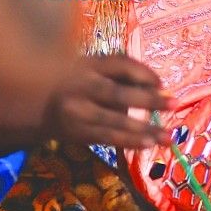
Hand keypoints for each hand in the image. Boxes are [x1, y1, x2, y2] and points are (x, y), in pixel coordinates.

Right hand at [40, 53, 169, 149]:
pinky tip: (147, 145)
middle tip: (174, 104)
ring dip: (143, 130)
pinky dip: (128, 142)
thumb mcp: (92, 69)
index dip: (142, 73)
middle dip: (148, 100)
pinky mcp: (77, 132)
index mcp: (87, 64)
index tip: (162, 83)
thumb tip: (156, 88)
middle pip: (117, 94)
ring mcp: (77, 112)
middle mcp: (80, 87)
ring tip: (166, 137)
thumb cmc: (76, 82)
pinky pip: (106, 138)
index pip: (118, 64)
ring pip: (113, 122)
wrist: (37, 105)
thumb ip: (120, 74)